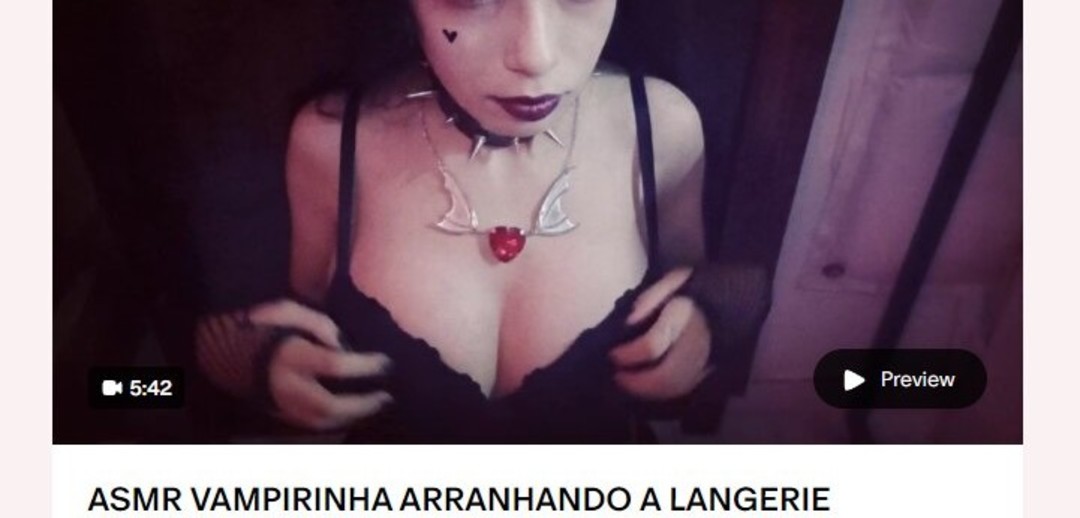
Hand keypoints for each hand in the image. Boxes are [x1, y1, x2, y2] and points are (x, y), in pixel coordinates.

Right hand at [247, 300, 393, 430]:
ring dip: (351, 417)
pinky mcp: (278, 412)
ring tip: (373, 406)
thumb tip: (341, 345)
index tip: (385, 362)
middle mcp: (287, 384)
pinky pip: (310, 425)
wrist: (221, 349)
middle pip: (329, 405)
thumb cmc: (262, 326)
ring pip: (321, 422)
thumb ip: (318, 324)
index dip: (364, 366)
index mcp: (290, 356)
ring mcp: (281, 403)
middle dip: (361, 404)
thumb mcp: (289, 310)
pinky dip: (334, 422)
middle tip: (384, 397)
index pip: (335, 365)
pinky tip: (350, 414)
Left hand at [609, 268, 711, 399]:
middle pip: (665, 375)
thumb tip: (630, 321)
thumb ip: (648, 298)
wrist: (731, 298)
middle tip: (618, 377)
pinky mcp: (709, 369)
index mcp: (683, 317)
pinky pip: (685, 387)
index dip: (628, 355)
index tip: (613, 354)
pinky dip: (663, 392)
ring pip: (675, 387)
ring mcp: (705, 359)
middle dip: (636, 382)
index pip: (652, 346)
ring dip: (648, 390)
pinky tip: (648, 386)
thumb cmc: (694, 290)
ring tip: (628, 383)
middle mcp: (695, 342)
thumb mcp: (670, 281)